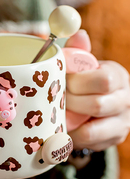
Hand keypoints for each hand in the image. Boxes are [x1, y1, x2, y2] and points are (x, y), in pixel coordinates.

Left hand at [65, 30, 129, 150]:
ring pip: (92, 131)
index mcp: (118, 77)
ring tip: (55, 116)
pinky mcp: (113, 140)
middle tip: (55, 100)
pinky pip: (88, 145)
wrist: (106, 101)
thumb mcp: (86, 64)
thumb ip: (80, 51)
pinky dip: (71, 138)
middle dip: (69, 103)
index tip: (62, 82)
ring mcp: (122, 124)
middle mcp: (125, 101)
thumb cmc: (89, 80)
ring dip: (69, 124)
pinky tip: (61, 130)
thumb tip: (77, 33)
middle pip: (96, 105)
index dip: (77, 82)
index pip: (102, 80)